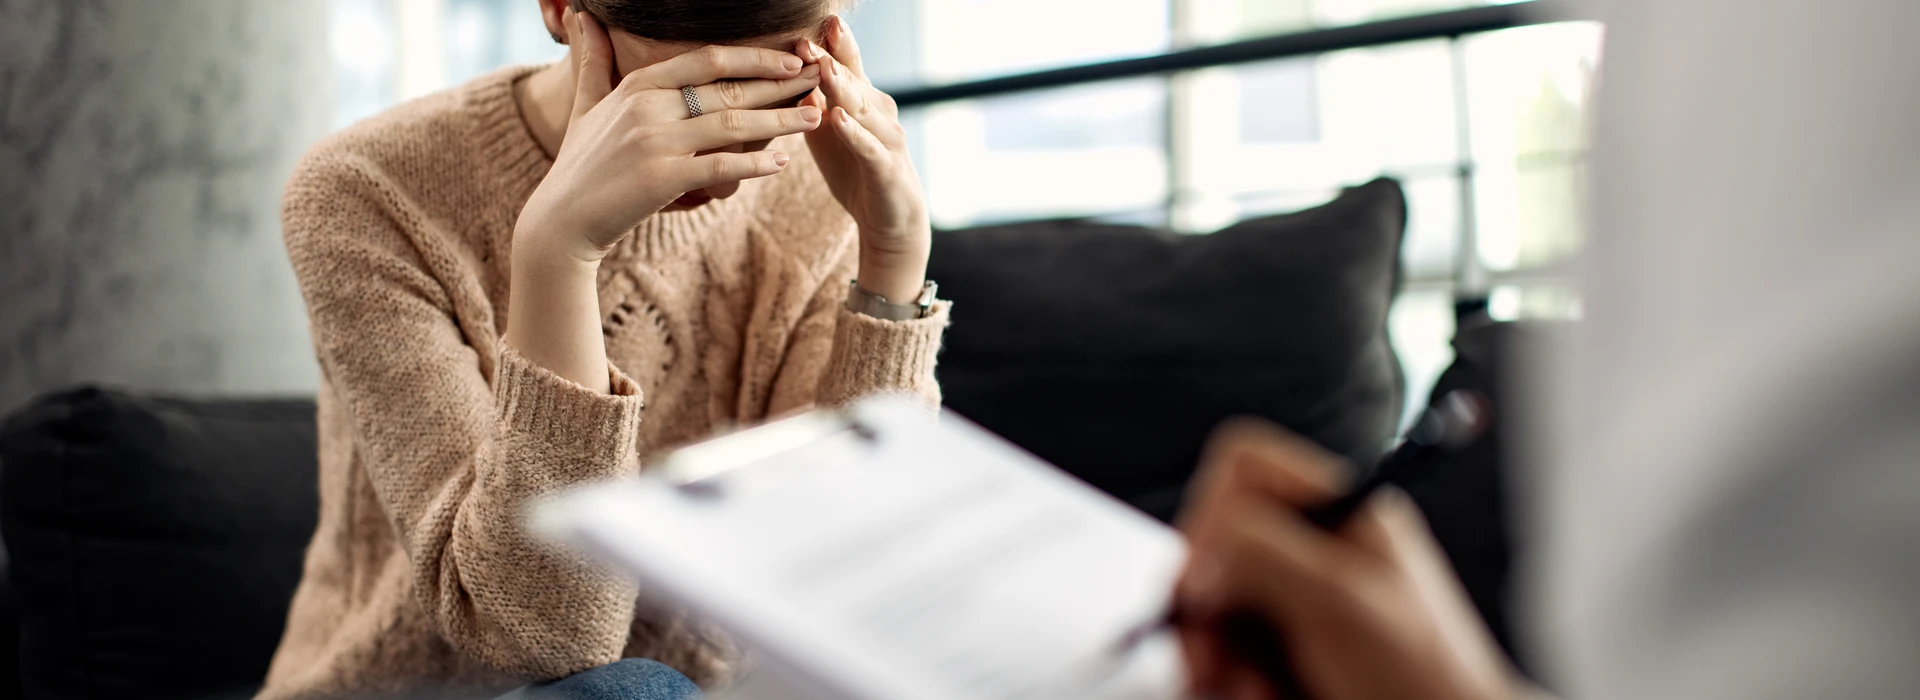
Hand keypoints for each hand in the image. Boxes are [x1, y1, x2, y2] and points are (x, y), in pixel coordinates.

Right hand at [516, 8, 824, 265]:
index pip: (707, 59)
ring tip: (816, 116)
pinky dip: (755, 163)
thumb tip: (583, 16)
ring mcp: (655, 142)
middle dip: (780, 83)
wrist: (561, 222)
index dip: (754, 57)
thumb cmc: (579, 165)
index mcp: (639, 86)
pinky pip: (721, 166)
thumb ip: (593, 61)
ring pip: (733, 123)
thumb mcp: (585, 106)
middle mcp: (648, 107)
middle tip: (819, 79)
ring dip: (780, 119)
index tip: (790, 57)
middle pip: (729, 87)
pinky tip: (782, 162)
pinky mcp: (663, 180)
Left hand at [798, 17, 930, 303]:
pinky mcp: (886, 169)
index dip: (831, 43)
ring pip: (861, 109)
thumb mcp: (828, 133)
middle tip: (807, 36)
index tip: (814, 20)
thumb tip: (785, 75)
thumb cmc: (855, 170)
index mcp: (862, 100)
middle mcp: (878, 112)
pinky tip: (837, 119)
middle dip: (830, 57)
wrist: (890, 219)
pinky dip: (853, 133)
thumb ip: (812, 104)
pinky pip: (868, 147)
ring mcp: (886, 138)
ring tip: (822, 67)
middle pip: (852, 80)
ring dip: (842, 88)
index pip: (846, 64)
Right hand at [1174, 419, 1518, 699]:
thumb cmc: (1423, 674)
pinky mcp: (1279, 645)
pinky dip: (1225, 677)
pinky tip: (1257, 694)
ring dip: (1214, 650)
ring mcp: (1290, 597)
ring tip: (1251, 689)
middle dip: (1206, 602)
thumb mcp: (1342, 598)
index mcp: (1335, 511)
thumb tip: (1202, 549)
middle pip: (1213, 540)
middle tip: (1215, 657)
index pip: (1245, 466)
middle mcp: (1307, 546)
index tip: (1204, 582)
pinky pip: (1222, 646)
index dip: (1212, 512)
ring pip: (1209, 601)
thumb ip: (1264, 552)